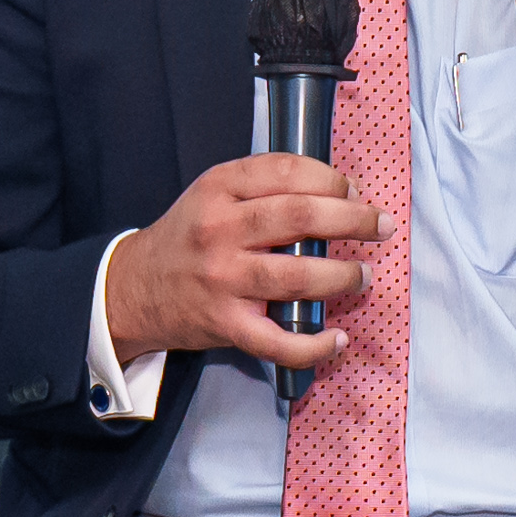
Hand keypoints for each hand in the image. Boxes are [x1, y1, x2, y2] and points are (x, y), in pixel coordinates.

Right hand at [102, 152, 383, 366]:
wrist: (135, 289)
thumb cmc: (189, 238)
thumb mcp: (213, 195)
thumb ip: (263, 187)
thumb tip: (338, 194)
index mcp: (218, 189)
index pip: (286, 171)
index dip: (331, 179)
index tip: (354, 190)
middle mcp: (219, 230)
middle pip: (299, 217)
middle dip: (353, 220)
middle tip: (381, 226)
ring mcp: (222, 279)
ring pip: (296, 276)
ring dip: (342, 276)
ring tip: (362, 275)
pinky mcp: (225, 324)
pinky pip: (278, 341)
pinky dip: (315, 345)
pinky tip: (338, 339)